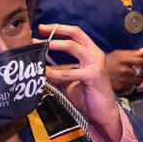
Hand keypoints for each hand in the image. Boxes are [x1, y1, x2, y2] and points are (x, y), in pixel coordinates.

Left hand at [41, 24, 123, 141]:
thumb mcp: (69, 82)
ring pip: (72, 46)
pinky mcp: (94, 75)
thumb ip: (57, 74)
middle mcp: (96, 54)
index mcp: (92, 53)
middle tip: (39, 31)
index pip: (76, 34)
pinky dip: (55, 73)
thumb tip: (39, 69)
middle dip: (56, 30)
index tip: (43, 29)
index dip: (59, 28)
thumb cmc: (89, 97)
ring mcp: (96, 64)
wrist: (103, 113)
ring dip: (53, 44)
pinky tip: (45, 74)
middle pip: (76, 33)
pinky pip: (69, 72)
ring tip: (39, 48)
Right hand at [104, 47, 142, 92]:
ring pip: (139, 80)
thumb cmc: (108, 61)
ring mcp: (121, 79)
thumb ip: (134, 52)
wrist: (94, 71)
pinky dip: (138, 84)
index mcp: (124, 60)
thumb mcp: (119, 53)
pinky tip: (141, 81)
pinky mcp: (119, 87)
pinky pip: (133, 86)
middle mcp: (123, 70)